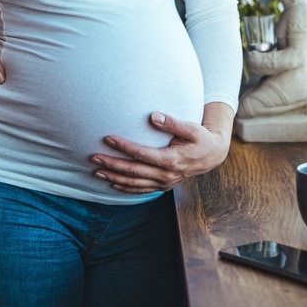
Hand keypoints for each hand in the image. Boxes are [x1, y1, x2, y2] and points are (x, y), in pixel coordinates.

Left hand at [90, 103, 233, 193]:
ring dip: (114, 177)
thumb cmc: (201, 138)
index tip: (108, 138)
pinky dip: (125, 188)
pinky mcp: (163, 185)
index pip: (142, 154)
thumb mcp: (191, 128)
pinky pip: (141, 190)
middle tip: (93, 157)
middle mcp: (166, 174)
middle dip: (112, 164)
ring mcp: (164, 182)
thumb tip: (153, 116)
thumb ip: (172, 122)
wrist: (212, 155)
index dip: (124, 147)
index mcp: (172, 159)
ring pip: (135, 183)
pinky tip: (112, 183)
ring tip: (96, 171)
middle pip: (134, 171)